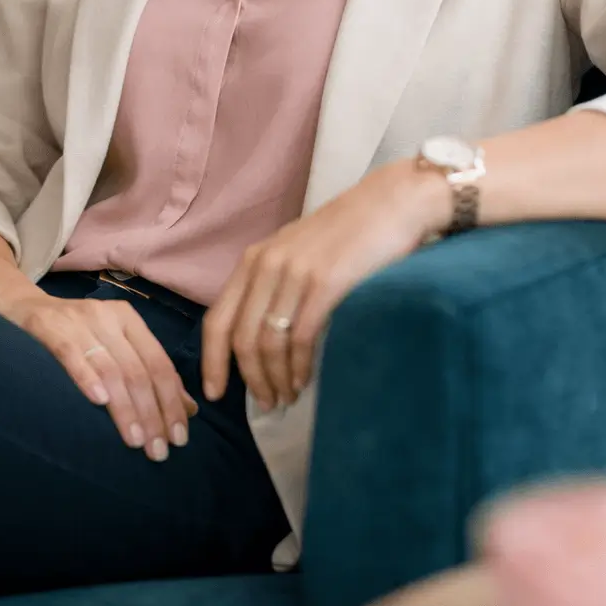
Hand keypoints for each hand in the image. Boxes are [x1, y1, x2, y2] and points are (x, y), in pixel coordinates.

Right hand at [0, 285, 198, 459]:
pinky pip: (71, 353)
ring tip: (136, 441)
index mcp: (128, 319)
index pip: (159, 363)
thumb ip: (146, 371)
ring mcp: (78, 320)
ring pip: (111, 368)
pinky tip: (99, 401)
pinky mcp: (48, 326)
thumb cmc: (71, 335)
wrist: (16, 306)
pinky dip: (87, 377)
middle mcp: (107, 316)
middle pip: (139, 370)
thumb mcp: (112, 346)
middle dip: (153, 413)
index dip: (172, 402)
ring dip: (126, 408)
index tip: (180, 437)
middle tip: (160, 451)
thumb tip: (188, 409)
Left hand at [202, 160, 442, 411]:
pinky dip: (299, 368)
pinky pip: (300, 338)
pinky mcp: (325, 283)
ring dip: (275, 379)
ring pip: (269, 344)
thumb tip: (261, 338)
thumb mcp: (298, 250)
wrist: (393, 202)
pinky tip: (305, 380)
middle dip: (250, 380)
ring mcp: (295, 274)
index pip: (217, 319)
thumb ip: (275, 283)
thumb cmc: (349, 230)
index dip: (212, 362)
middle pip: (241, 338)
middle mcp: (268, 265)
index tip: (215, 393)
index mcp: (256, 258)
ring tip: (287, 397)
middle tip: (266, 403)